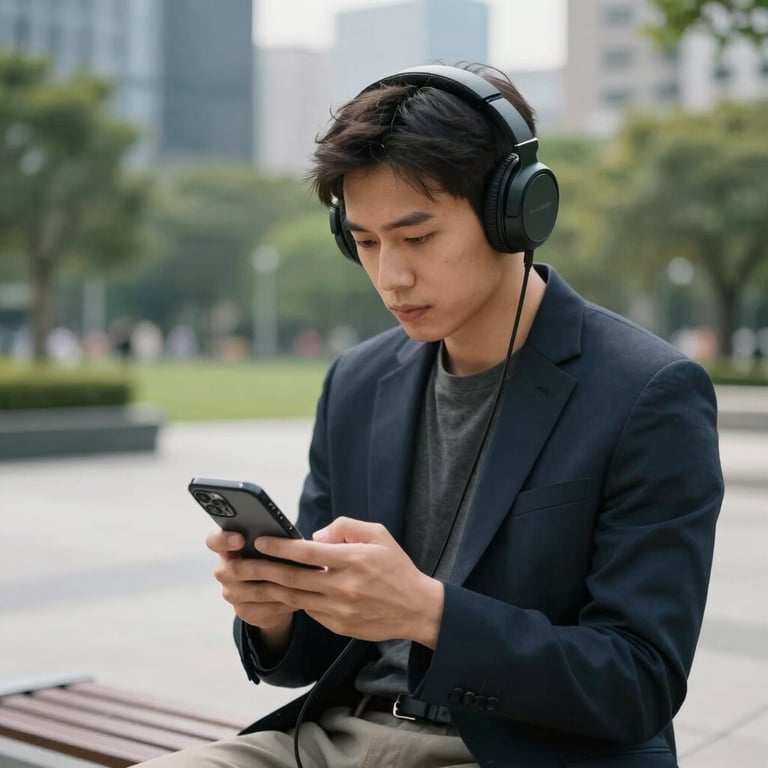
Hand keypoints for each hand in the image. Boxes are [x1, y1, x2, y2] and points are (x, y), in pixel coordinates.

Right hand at [206, 529, 296, 649]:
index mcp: (228, 548)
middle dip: (260, 566)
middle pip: (234, 569)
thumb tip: (289, 538)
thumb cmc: (273, 557)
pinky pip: (265, 608)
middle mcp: (224, 571)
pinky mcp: (244, 612)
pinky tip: (302, 597)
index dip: (224, 540)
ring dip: (280, 586)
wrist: (272, 592)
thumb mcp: (271, 545)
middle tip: (281, 563)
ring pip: (255, 591)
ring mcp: (232, 594)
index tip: (240, 539)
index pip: (214, 541)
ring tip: (302, 580)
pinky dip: (285, 602)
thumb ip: (273, 538)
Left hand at [253, 517, 444, 647]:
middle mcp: (343, 587)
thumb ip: (345, 528)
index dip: (281, 547)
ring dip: (268, 590)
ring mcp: (339, 610)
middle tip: (237, 564)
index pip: (308, 553)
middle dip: (260, 570)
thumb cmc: (396, 566)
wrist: (417, 608)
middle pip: (292, 579)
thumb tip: (314, 536)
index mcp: (352, 560)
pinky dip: (293, 601)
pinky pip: (310, 611)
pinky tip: (278, 593)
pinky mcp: (338, 626)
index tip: (260, 541)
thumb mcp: (378, 535)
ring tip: (246, 581)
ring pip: (295, 599)